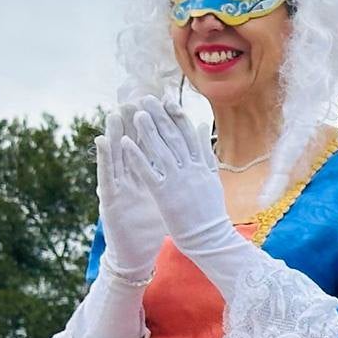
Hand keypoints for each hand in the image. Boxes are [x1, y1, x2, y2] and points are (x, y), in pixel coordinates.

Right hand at [94, 106, 163, 281]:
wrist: (137, 256)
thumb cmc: (151, 229)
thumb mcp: (166, 201)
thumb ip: (175, 182)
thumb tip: (192, 167)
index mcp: (146, 178)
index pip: (149, 148)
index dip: (152, 127)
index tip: (157, 105)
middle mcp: (130, 179)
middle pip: (131, 146)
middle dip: (132, 123)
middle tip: (133, 97)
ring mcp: (119, 188)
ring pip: (116, 155)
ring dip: (114, 132)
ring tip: (114, 110)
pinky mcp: (109, 200)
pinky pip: (107, 175)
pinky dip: (105, 158)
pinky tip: (102, 140)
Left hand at [119, 96, 236, 265]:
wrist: (211, 239)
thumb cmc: (210, 211)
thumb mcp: (212, 177)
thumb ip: (205, 151)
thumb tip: (201, 126)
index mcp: (201, 165)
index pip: (189, 134)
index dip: (177, 114)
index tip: (167, 99)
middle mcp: (191, 170)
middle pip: (174, 138)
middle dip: (159, 116)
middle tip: (146, 99)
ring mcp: (179, 182)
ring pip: (161, 151)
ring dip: (147, 131)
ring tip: (136, 114)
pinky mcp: (165, 196)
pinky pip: (149, 172)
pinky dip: (137, 157)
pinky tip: (125, 144)